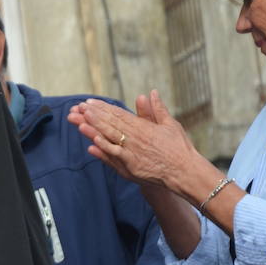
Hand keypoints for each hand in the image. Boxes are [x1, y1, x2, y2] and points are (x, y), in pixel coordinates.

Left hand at [67, 90, 198, 190]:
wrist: (187, 172)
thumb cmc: (180, 149)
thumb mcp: (170, 125)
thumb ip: (157, 109)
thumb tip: (151, 92)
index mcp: (144, 127)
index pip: (119, 114)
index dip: (103, 108)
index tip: (90, 102)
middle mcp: (137, 137)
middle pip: (111, 123)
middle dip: (94, 115)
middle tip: (78, 107)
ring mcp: (134, 151)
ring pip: (111, 136)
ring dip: (94, 127)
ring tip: (81, 118)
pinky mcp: (133, 165)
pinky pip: (116, 154)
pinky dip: (105, 147)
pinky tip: (93, 140)